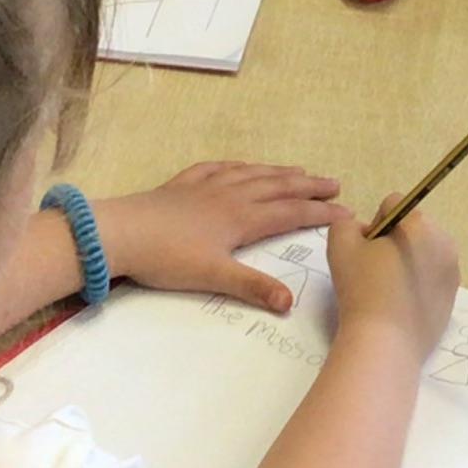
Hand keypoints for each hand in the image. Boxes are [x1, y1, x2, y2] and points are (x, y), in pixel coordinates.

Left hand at [99, 162, 344, 307]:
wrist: (120, 233)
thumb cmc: (166, 257)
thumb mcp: (213, 277)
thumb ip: (252, 287)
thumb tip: (290, 303)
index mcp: (241, 218)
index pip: (290, 213)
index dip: (320, 212)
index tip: (347, 212)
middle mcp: (230, 196)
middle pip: (277, 186)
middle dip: (308, 185)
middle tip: (334, 183)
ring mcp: (205, 186)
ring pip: (251, 174)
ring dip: (278, 172)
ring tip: (298, 170)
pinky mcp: (182, 184)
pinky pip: (217, 168)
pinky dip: (236, 165)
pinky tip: (239, 166)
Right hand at [326, 204, 461, 354]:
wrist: (386, 341)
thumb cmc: (362, 288)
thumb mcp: (339, 244)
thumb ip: (346, 224)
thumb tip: (366, 231)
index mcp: (420, 224)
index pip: (393, 205)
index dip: (374, 225)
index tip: (365, 251)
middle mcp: (444, 242)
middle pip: (412, 229)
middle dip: (393, 242)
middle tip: (373, 271)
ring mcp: (452, 271)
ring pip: (423, 254)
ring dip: (406, 263)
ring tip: (387, 289)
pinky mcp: (452, 297)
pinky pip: (432, 279)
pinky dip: (417, 285)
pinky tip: (400, 304)